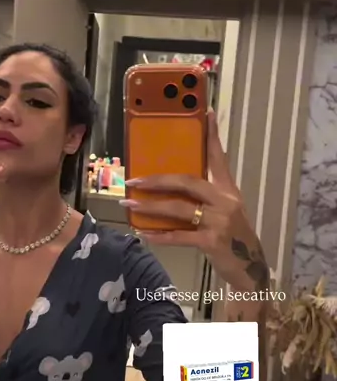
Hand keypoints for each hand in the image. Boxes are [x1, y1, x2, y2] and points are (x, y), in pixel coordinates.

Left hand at [122, 110, 268, 293]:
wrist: (250, 267)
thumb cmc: (233, 235)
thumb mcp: (226, 210)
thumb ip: (206, 196)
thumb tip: (172, 185)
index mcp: (228, 189)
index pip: (218, 157)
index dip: (212, 135)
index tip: (206, 113)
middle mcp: (225, 201)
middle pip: (187, 181)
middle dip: (157, 180)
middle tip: (134, 180)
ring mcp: (219, 221)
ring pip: (178, 208)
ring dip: (151, 207)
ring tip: (130, 205)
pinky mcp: (212, 241)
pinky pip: (180, 236)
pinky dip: (160, 235)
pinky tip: (144, 233)